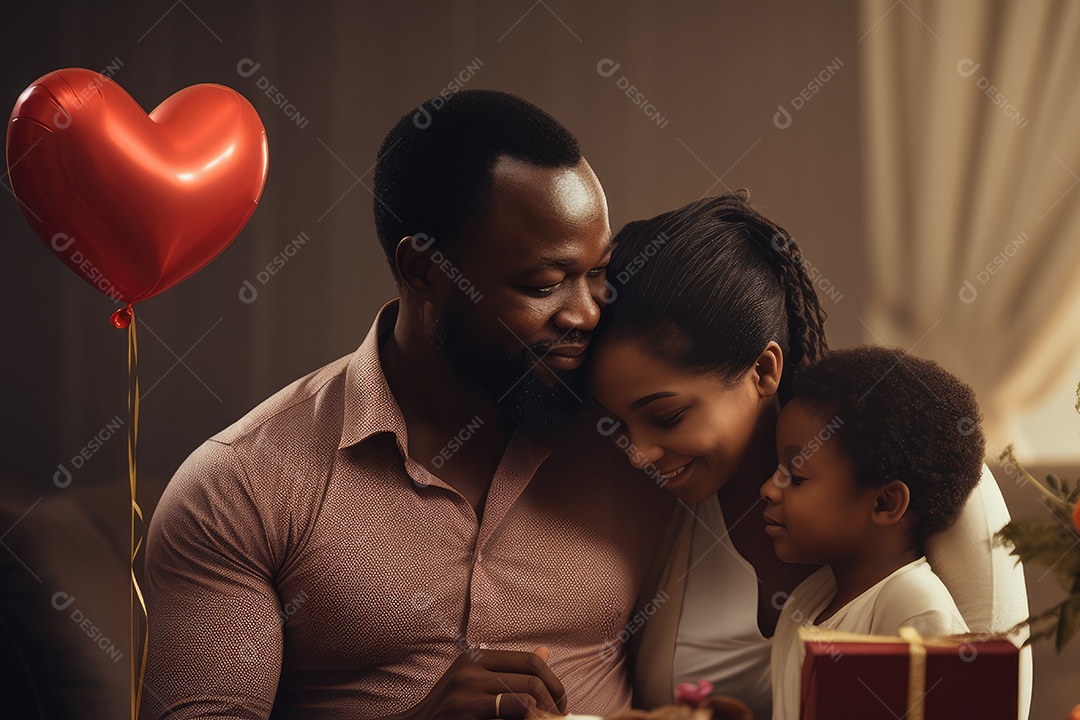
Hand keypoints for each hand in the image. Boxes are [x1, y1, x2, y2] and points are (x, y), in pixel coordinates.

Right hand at [400, 645, 567, 719]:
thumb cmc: (449, 711)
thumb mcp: (476, 683)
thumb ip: (509, 671)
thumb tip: (546, 652)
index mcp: (475, 657)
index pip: (527, 660)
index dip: (552, 680)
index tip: (560, 700)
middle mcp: (470, 669)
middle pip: (530, 677)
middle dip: (553, 698)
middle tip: (559, 715)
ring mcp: (466, 691)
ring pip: (525, 696)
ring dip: (543, 714)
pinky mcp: (466, 711)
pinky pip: (513, 711)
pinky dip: (527, 718)